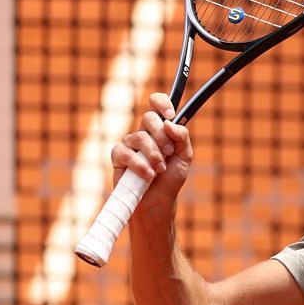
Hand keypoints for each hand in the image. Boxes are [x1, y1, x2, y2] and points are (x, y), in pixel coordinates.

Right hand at [112, 92, 193, 208]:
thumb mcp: (185, 157)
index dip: (162, 103)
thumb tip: (170, 123)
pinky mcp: (118, 156)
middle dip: (162, 135)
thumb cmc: (170, 179)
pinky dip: (139, 164)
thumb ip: (182, 138)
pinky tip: (148, 175)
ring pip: (140, 137)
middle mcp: (145, 133)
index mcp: (161, 129)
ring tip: (160, 170)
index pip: (157, 104)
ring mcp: (130, 144)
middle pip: (149, 117)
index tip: (170, 115)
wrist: (158, 201)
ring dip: (154, 155)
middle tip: (168, 152)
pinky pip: (126, 152)